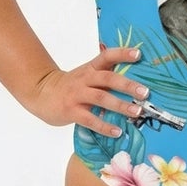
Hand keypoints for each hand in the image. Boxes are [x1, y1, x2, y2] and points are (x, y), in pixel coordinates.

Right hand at [25, 44, 150, 137]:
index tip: (139, 54)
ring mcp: (77, 95)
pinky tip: (117, 131)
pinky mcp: (71, 111)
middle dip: (128, 85)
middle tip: (145, 93)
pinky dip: (104, 126)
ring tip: (136, 112)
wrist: (41, 93)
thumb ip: (105, 75)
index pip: (107, 56)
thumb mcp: (86, 75)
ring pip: (101, 98)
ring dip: (120, 105)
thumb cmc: (70, 86)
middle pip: (108, 78)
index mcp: (90, 69)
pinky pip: (90, 119)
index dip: (122, 54)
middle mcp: (84, 79)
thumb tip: (132, 79)